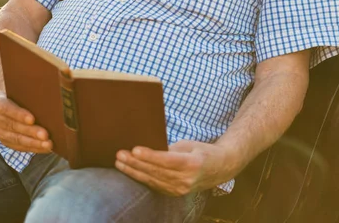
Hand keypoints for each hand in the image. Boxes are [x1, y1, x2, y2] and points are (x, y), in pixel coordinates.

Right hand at [0, 91, 52, 152]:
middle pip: (12, 126)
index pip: (5, 108)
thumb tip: (47, 95)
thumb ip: (29, 91)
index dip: (18, 114)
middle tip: (46, 135)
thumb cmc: (19, 92)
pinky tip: (44, 147)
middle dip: (30, 131)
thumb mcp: (20, 88)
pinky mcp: (3, 141)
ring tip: (48, 144)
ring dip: (33, 143)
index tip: (32, 119)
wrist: (8, 100)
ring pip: (15, 139)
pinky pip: (18, 146)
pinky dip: (32, 147)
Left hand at [115, 140, 229, 195]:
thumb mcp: (189, 145)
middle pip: (156, 171)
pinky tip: (130, 172)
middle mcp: (186, 180)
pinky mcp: (175, 194)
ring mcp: (180, 190)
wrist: (219, 169)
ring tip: (119, 163)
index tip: (134, 149)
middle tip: (120, 155)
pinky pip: (155, 186)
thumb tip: (150, 148)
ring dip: (134, 171)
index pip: (166, 160)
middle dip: (135, 163)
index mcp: (192, 164)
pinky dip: (141, 178)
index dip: (150, 156)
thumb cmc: (201, 151)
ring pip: (153, 180)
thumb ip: (170, 149)